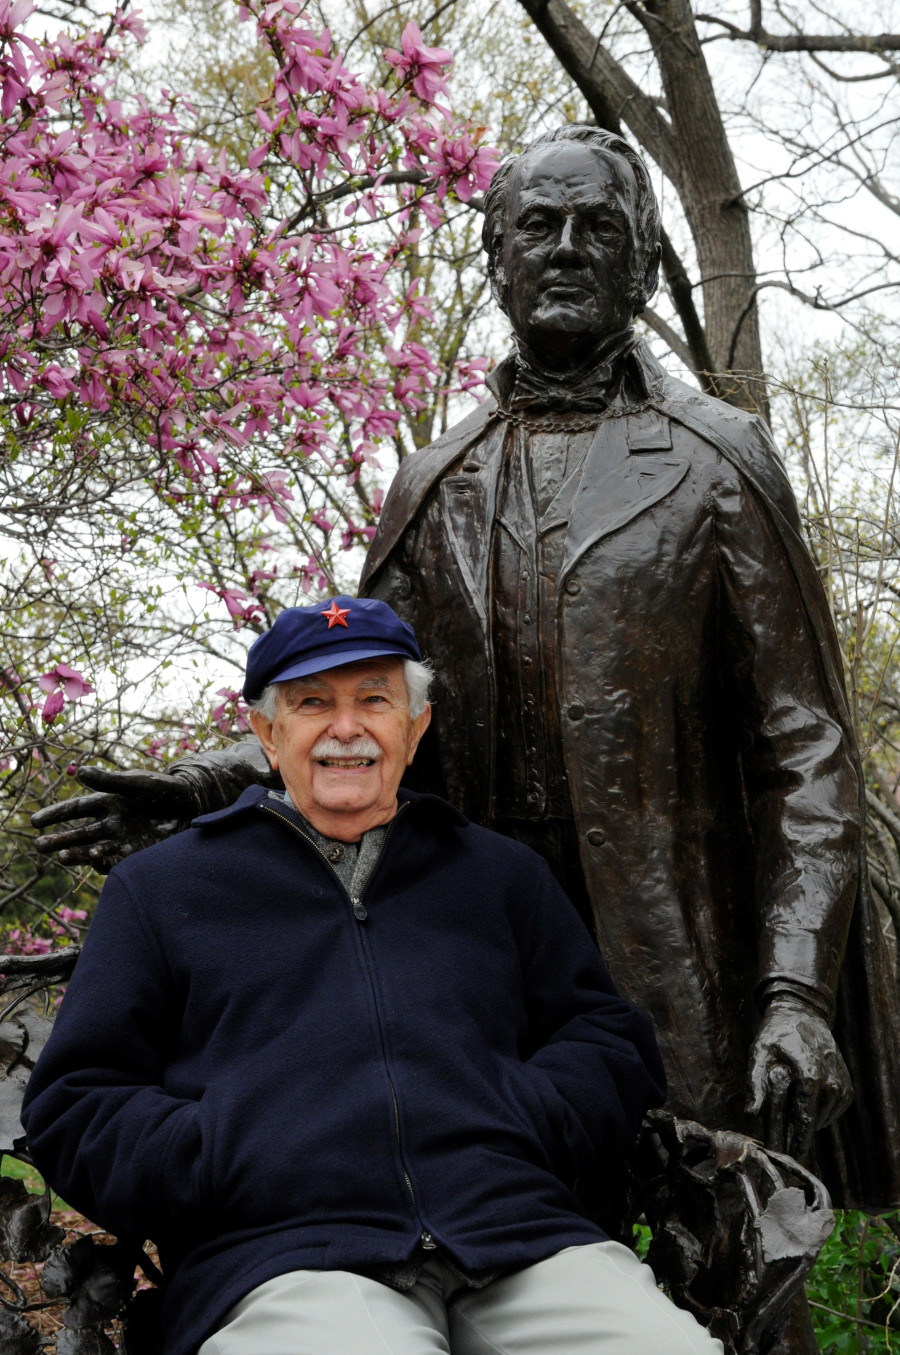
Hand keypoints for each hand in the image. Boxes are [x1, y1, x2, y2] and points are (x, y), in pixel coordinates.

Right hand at [32, 767, 194, 872]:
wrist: (193, 805)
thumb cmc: (165, 788)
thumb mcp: (137, 783)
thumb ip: (110, 781)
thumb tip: (80, 772)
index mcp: (108, 802)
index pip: (76, 809)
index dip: (55, 814)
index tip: (34, 821)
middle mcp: (111, 823)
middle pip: (79, 833)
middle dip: (59, 840)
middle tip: (39, 845)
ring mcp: (122, 840)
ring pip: (92, 849)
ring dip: (76, 854)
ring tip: (60, 856)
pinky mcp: (136, 854)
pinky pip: (114, 862)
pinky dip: (101, 862)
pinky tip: (93, 858)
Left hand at [746, 998, 852, 1160]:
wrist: (803, 1014)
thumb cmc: (777, 1033)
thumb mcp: (759, 1051)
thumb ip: (754, 1082)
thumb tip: (751, 1114)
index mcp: (809, 1075)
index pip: (804, 1121)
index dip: (795, 1144)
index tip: (785, 1159)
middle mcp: (830, 1082)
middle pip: (814, 1124)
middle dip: (798, 1139)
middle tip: (782, 1147)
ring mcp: (841, 1085)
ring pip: (822, 1120)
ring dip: (806, 1121)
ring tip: (788, 1110)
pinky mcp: (846, 1087)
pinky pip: (830, 1111)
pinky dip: (817, 1112)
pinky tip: (803, 1100)